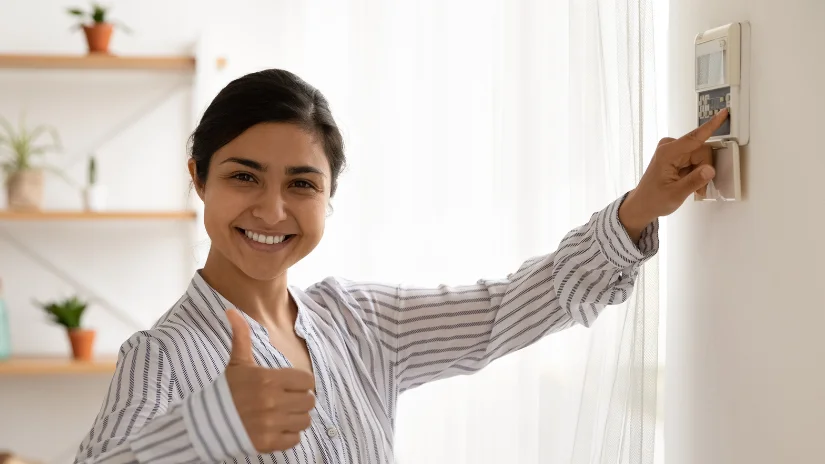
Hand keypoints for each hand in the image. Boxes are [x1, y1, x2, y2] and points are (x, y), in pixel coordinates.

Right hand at [224, 309, 314, 452]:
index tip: (291, 385)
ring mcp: (270, 423)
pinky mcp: (267, 443)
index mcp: (268, 379)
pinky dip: (289, 435)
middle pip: (309, 401)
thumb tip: (231, 310)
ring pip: (305, 421)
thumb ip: (241, 337)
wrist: (208, 421)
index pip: (307, 380)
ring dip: (297, 418)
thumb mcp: (237, 362)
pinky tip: (277, 428)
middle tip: (288, 400)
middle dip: (301, 400)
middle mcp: (271, 401)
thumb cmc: (228, 390)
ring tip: (283, 415)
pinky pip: (295, 439)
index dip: (302, 382)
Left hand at [619, 108, 728, 240]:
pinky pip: (696, 160)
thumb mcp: (676, 194)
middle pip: (702, 150)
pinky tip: (688, 182)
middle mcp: (670, 148)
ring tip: (691, 187)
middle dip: (704, 169)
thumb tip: (709, 170)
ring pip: (701, 156)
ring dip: (700, 172)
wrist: (643, 205)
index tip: (723, 113)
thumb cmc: (653, 199)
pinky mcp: (677, 155)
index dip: (711, 126)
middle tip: (698, 187)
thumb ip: (694, 181)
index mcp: (667, 153)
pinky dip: (696, 172)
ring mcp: (673, 151)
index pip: (694, 137)